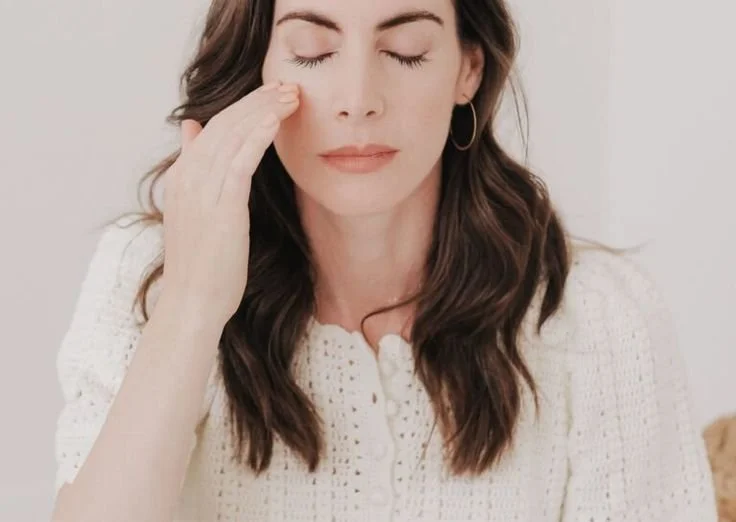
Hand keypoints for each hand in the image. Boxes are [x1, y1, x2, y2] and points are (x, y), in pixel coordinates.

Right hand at [160, 81, 299, 327]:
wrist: (193, 304)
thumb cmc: (202, 265)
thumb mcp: (194, 211)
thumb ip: (194, 168)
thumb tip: (193, 129)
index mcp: (183, 178)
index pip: (214, 128)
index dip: (244, 108)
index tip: (272, 96)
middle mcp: (189, 178)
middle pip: (224, 124)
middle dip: (258, 101)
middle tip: (288, 86)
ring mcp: (202, 192)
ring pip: (233, 136)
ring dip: (263, 110)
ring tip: (291, 95)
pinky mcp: (221, 207)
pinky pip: (239, 161)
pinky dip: (257, 135)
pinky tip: (276, 119)